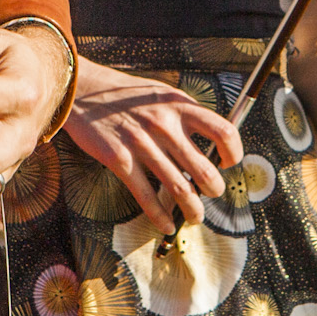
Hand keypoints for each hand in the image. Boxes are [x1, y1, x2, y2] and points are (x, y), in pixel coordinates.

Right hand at [64, 60, 242, 230]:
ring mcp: (142, 143)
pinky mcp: (120, 160)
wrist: (83, 90)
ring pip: (180, 189)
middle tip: (211, 194)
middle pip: (205, 170)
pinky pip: (146, 196)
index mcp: (180, 105)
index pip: (224, 132)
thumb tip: (212, 141)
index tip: (227, 163)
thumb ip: (186, 113)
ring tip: (195, 217)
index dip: (233, 153)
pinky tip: (166, 225)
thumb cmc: (126, 95)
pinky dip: (159, 217)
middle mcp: (165, 125)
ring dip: (192, 210)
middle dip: (214, 190)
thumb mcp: (163, 93)